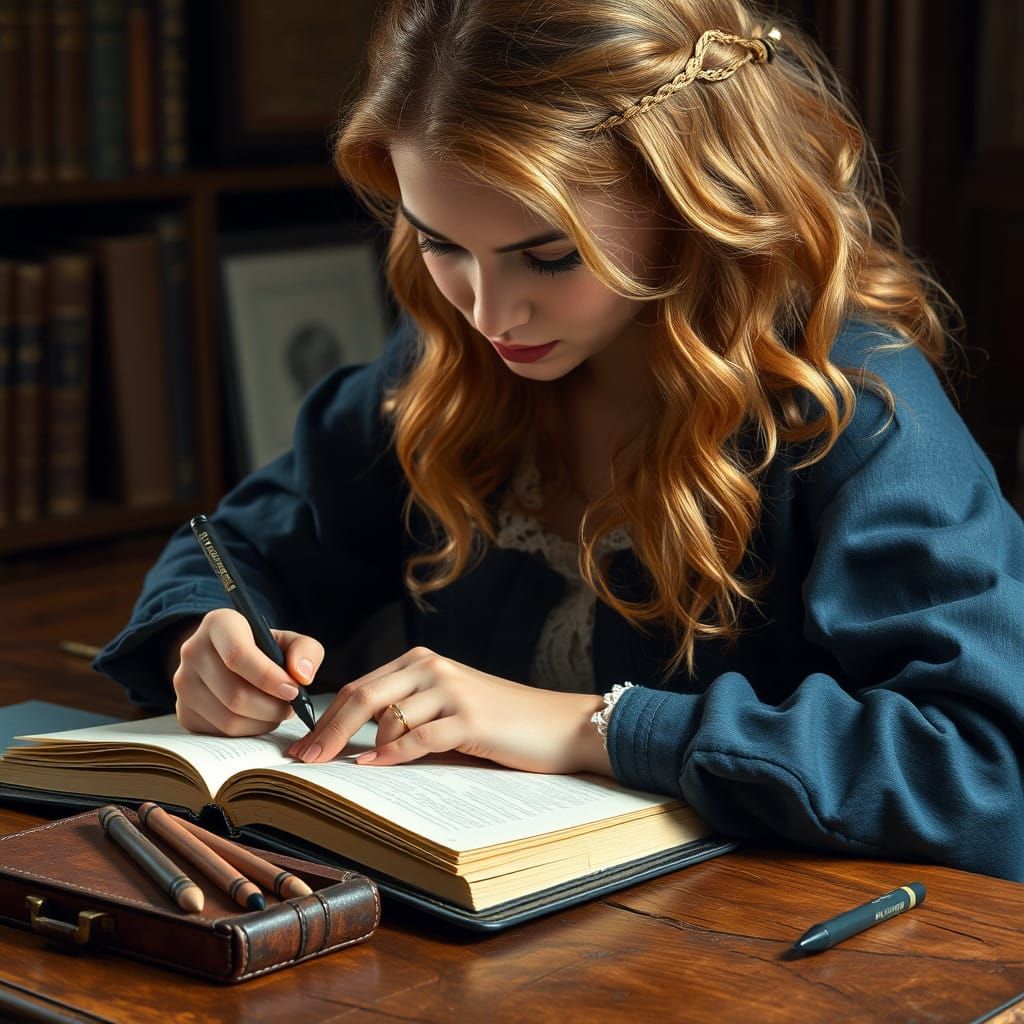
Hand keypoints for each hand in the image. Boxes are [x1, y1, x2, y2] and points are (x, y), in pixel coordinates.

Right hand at [173, 608, 324, 736]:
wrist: (230, 659)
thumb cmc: (266, 649)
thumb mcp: (289, 640)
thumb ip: (306, 651)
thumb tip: (302, 676)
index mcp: (218, 623)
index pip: (238, 655)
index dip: (268, 677)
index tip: (293, 690)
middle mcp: (192, 651)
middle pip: (235, 694)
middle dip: (272, 706)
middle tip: (292, 705)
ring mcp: (183, 684)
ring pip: (229, 719)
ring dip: (263, 721)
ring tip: (278, 710)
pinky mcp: (184, 712)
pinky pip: (220, 734)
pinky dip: (248, 732)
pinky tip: (259, 718)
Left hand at [286, 646, 611, 775]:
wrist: (556, 724)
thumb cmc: (499, 721)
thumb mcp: (447, 709)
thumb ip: (406, 716)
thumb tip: (353, 744)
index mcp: (422, 661)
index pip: (359, 687)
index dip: (325, 718)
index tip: (302, 747)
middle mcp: (433, 668)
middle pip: (362, 696)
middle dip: (326, 731)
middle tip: (301, 762)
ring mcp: (452, 690)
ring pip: (386, 716)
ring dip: (355, 745)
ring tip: (335, 769)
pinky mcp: (471, 719)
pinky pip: (419, 737)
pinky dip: (392, 754)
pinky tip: (373, 765)